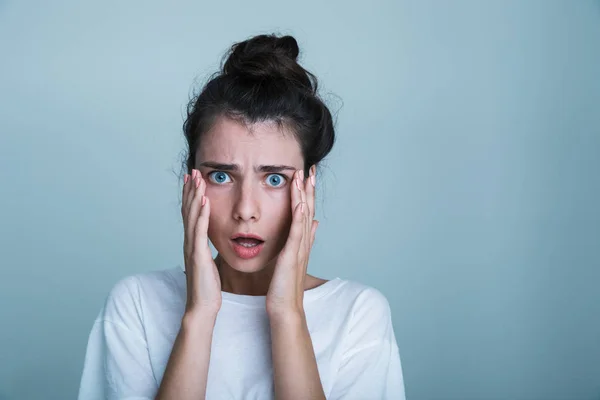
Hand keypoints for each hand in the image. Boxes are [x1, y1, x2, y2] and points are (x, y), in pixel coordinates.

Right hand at [181, 169, 221, 315]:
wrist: (202, 308)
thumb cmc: (208, 289)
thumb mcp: (208, 264)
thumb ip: (207, 251)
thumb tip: (211, 244)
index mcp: (193, 244)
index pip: (191, 215)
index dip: (191, 196)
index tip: (194, 180)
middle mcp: (190, 243)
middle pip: (188, 210)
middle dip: (190, 190)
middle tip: (193, 171)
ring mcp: (192, 248)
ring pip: (192, 216)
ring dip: (195, 196)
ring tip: (198, 179)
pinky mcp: (198, 255)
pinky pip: (200, 231)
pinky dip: (202, 214)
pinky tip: (205, 201)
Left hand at [266, 165, 317, 316]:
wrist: (285, 308)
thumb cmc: (285, 286)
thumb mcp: (293, 258)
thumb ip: (304, 240)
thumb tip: (313, 223)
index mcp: (301, 242)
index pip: (305, 211)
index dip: (307, 192)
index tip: (307, 174)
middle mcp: (303, 242)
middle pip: (308, 209)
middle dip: (309, 188)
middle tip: (310, 168)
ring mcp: (299, 248)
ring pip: (303, 217)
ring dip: (304, 196)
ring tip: (304, 177)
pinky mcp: (292, 256)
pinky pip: (297, 233)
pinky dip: (299, 217)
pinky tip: (300, 203)